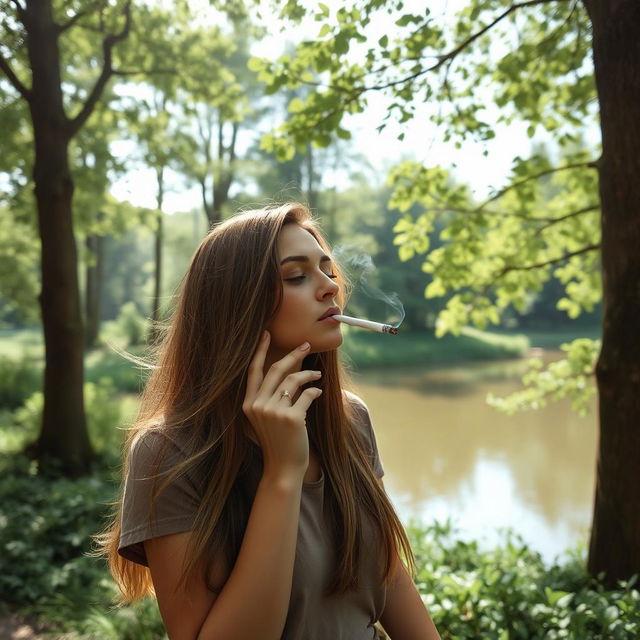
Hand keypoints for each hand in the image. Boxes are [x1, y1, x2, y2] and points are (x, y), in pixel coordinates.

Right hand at [242, 331, 322, 480]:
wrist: (283, 468)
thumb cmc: (277, 441)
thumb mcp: (266, 418)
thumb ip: (270, 397)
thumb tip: (287, 371)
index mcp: (248, 404)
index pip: (254, 371)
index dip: (261, 351)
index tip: (267, 334)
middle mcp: (258, 405)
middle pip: (277, 370)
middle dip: (294, 354)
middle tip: (307, 346)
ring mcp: (273, 411)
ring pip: (295, 380)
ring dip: (309, 375)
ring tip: (317, 375)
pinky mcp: (291, 417)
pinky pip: (307, 395)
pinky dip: (315, 391)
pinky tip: (319, 393)